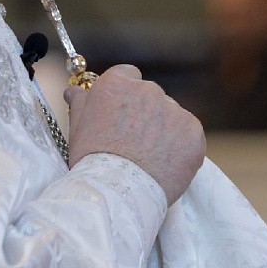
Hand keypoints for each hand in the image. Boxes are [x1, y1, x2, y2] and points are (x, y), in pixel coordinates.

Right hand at [64, 64, 204, 206]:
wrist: (117, 192)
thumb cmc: (92, 160)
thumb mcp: (79, 127)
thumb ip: (81, 102)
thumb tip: (74, 90)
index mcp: (117, 83)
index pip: (128, 75)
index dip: (126, 96)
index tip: (124, 114)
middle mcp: (147, 89)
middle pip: (150, 95)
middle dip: (145, 113)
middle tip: (135, 142)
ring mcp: (172, 109)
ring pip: (171, 115)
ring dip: (164, 130)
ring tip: (151, 158)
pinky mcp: (193, 130)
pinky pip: (189, 134)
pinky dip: (182, 147)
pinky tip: (168, 164)